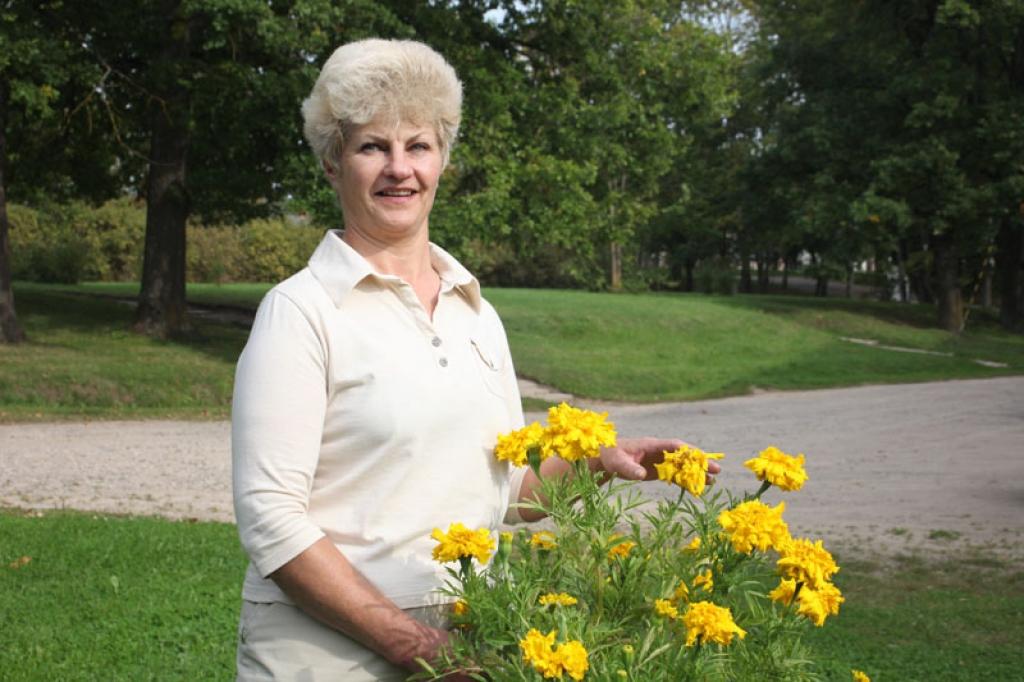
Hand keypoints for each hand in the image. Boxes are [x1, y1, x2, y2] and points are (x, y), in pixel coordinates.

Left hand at [599, 437, 720, 481]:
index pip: (673, 445)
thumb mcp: (618, 462)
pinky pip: (674, 476)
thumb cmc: (611, 456)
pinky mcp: (657, 471)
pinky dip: (685, 482)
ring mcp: (659, 461)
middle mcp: (659, 451)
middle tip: (717, 469)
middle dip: (699, 462)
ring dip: (696, 473)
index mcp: (651, 445)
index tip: (700, 456)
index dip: (687, 451)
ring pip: (682, 466)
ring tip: (713, 481)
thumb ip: (629, 468)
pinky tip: (697, 489)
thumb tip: (641, 474)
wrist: (605, 460)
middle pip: (683, 456)